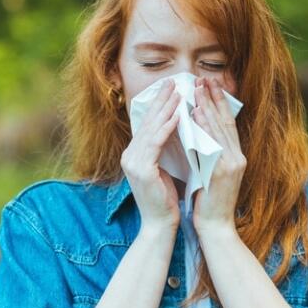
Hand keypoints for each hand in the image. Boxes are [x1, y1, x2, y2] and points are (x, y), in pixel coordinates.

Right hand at [120, 79, 181, 231]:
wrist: (160, 225)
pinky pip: (156, 143)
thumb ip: (165, 150)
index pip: (146, 124)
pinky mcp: (141, 169)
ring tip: (178, 92)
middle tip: (173, 81)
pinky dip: (167, 127)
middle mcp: (129, 155)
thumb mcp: (165, 169)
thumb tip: (177, 128)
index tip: (170, 89)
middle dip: (161, 100)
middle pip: (147, 122)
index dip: (158, 105)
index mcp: (134, 155)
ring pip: (151, 129)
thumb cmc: (167, 199)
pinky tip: (178, 115)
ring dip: (166, 109)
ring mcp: (133, 162)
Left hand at [191, 75, 245, 235]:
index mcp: (236, 157)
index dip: (220, 103)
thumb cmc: (209, 202)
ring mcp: (232, 163)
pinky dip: (204, 127)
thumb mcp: (211, 173)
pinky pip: (212, 143)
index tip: (211, 85)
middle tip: (204, 78)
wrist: (215, 226)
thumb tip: (196, 131)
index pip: (228, 124)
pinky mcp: (223, 171)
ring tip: (198, 88)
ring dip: (208, 106)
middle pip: (226, 121)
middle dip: (214, 98)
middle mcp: (237, 157)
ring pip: (220, 129)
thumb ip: (208, 153)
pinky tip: (195, 113)